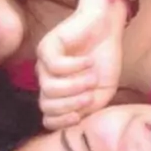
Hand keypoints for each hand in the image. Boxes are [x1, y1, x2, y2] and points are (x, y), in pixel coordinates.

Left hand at [37, 0, 126, 129]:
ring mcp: (44, 66)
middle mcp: (47, 83)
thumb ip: (88, 109)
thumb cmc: (104, 61)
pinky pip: (55, 66)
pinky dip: (75, 67)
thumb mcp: (102, 93)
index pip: (48, 119)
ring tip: (92, 78)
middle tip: (89, 96)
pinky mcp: (47, 48)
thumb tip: (75, 119)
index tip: (78, 118)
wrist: (106, 27)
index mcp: (58, 98)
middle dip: (69, 105)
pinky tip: (87, 61)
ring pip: (49, 88)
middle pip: (46, 106)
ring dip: (74, 86)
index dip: (60, 123)